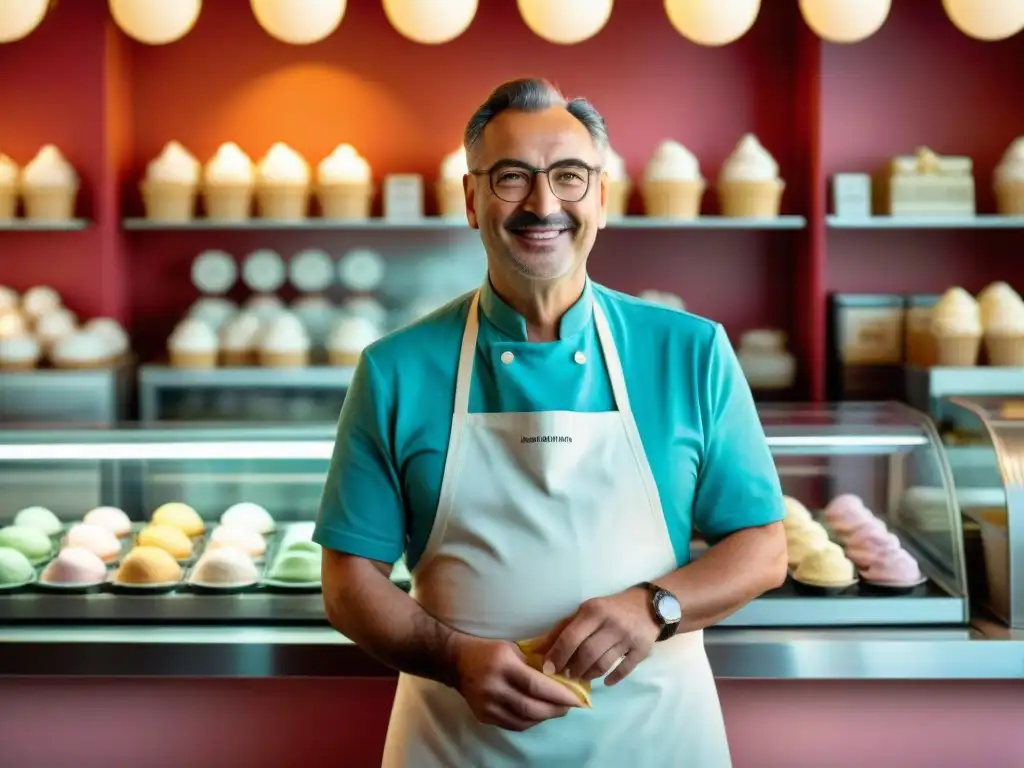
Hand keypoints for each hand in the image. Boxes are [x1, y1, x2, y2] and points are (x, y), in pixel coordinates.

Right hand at [452, 635, 581, 730]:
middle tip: (571, 706)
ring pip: (523, 719)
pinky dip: (530, 722)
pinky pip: (513, 724)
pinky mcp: (484, 716)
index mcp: (504, 665)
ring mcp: (487, 705)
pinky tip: (539, 715)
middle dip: (555, 709)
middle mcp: (494, 687)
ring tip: (558, 710)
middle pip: (531, 706)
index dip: (558, 694)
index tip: (577, 697)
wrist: (456, 661)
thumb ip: (535, 662)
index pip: (535, 684)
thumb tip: (563, 674)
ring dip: (544, 717)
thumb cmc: (490, 650)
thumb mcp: (513, 648)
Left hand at [534, 588, 658, 684]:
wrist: (647, 605)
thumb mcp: (586, 612)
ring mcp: (628, 637)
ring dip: (589, 674)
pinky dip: (613, 678)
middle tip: (566, 676)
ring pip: (604, 663)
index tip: (548, 669)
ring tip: (582, 677)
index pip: (571, 637)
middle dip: (573, 669)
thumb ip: (563, 629)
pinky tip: (605, 681)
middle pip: (587, 654)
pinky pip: (625, 669)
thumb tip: (538, 648)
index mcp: (593, 611)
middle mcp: (611, 623)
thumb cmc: (609, 609)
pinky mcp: (642, 649)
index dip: (557, 655)